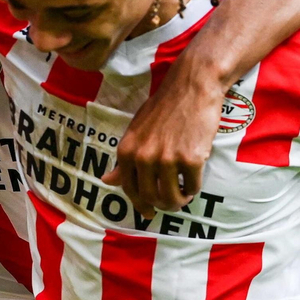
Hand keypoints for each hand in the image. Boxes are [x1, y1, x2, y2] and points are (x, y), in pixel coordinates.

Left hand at [103, 56, 222, 212]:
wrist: (191, 87)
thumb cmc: (163, 107)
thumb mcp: (136, 131)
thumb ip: (124, 158)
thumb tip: (106, 180)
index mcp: (127, 151)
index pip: (129, 189)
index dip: (140, 204)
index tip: (148, 212)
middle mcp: (143, 157)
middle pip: (150, 197)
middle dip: (162, 206)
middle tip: (171, 204)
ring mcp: (167, 159)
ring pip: (171, 197)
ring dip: (178, 202)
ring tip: (183, 196)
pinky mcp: (191, 158)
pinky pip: (192, 186)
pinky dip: (193, 189)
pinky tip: (193, 183)